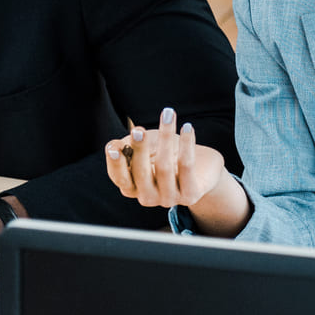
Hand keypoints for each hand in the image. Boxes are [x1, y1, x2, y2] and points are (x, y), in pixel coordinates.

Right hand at [106, 107, 226, 208]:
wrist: (202, 167)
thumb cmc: (165, 154)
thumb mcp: (142, 148)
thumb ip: (125, 147)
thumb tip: (112, 147)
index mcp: (133, 187)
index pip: (120, 178)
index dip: (115, 165)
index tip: (114, 148)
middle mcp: (148, 197)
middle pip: (141, 173)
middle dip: (139, 150)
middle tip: (139, 130)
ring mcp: (169, 198)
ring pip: (164, 167)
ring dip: (165, 137)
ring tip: (168, 115)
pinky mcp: (190, 195)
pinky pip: (186, 166)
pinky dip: (186, 145)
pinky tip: (187, 127)